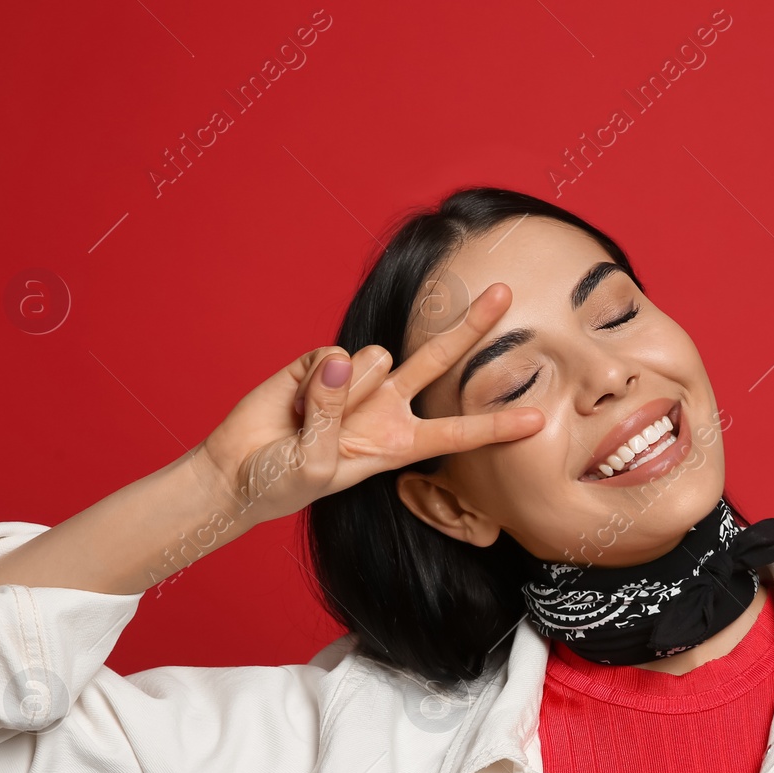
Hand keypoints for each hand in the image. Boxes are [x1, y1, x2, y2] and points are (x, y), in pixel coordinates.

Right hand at [192, 283, 542, 527]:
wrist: (236, 469)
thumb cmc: (283, 481)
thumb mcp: (316, 466)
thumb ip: (334, 415)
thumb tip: (344, 360)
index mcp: (398, 444)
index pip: (457, 433)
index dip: (495, 426)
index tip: (536, 420)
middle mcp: (386, 406)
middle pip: (438, 360)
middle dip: (471, 325)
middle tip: (505, 291)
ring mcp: (355, 381)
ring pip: (373, 360)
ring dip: (341, 392)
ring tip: (309, 421)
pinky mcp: (321, 362)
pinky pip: (331, 356)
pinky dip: (310, 381)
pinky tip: (294, 403)